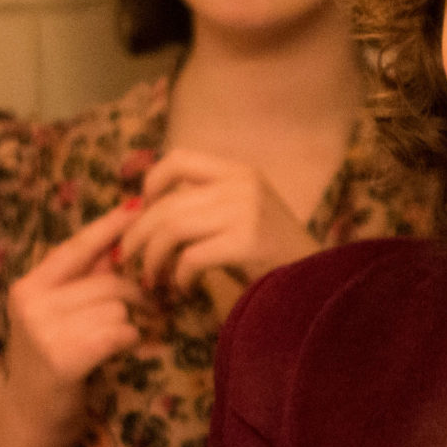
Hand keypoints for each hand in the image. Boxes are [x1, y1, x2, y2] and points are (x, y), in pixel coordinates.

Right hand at [0, 203, 143, 446]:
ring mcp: (44, 330)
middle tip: (153, 304)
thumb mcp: (58, 315)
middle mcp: (31, 303)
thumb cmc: (54, 363)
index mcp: (29, 287)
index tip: (140, 206)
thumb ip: (85, 281)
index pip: (76, 248)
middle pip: (109, 281)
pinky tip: (121, 351)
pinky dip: (130, 341)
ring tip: (126, 336)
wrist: (31, 421)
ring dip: (132, 322)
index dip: (110, 226)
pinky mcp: (63, 358)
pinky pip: (120, 332)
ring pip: (118, 307)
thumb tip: (123, 239)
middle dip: (138, 292)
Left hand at [118, 150, 322, 292]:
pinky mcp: (248, 242)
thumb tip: (142, 205)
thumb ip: (203, 202)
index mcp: (239, 171)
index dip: (150, 183)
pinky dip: (178, 277)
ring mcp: (247, 211)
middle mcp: (243, 183)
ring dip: (153, 258)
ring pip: (172, 228)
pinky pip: (191, 257)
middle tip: (129, 260)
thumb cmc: (272, 253)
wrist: (318, 280)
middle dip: (138, 235)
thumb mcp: (241, 212)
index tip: (141, 211)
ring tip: (151, 278)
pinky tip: (183, 288)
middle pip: (166, 203)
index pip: (178, 159)